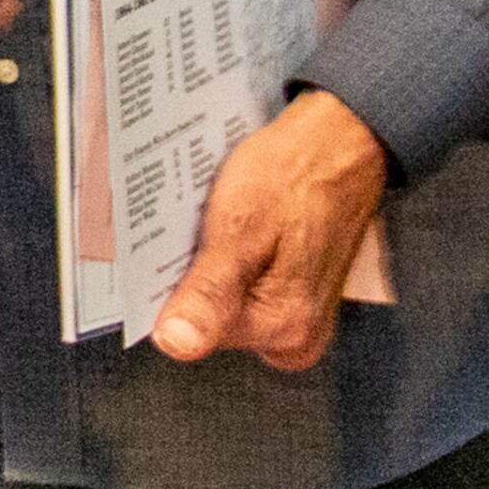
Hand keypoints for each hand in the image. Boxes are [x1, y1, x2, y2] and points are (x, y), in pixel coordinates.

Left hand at [152, 91, 389, 369]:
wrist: (340, 144)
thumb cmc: (295, 175)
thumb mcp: (241, 227)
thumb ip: (209, 292)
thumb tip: (176, 344)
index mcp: (285, 327)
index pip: (192, 331)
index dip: (165, 291)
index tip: (148, 258)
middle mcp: (298, 335)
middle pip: (210, 319)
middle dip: (186, 279)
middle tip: (183, 232)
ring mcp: (300, 317)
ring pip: (223, 302)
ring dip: (203, 267)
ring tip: (202, 225)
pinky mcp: (295, 295)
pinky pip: (243, 289)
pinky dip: (223, 261)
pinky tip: (217, 229)